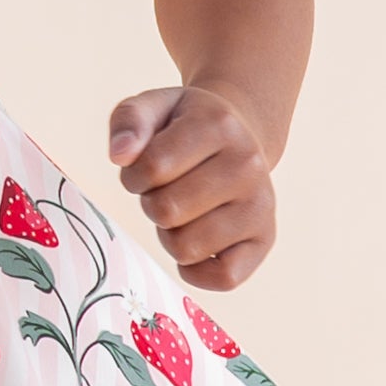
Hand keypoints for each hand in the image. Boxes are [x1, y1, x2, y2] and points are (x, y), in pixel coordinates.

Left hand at [107, 81, 276, 289]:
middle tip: (167, 189)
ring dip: (170, 235)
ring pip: (187, 248)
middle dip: (152, 204)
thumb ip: (128, 121)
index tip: (145, 168)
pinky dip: (197, 271)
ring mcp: (261, 204)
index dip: (133, 175)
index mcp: (218, 124)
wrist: (237, 137)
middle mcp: (248, 164)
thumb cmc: (183, 127)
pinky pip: (223, 278)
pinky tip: (196, 244)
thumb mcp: (153, 107)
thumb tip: (120, 155)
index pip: (151, 167)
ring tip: (183, 211)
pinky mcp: (265, 239)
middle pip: (166, 212)